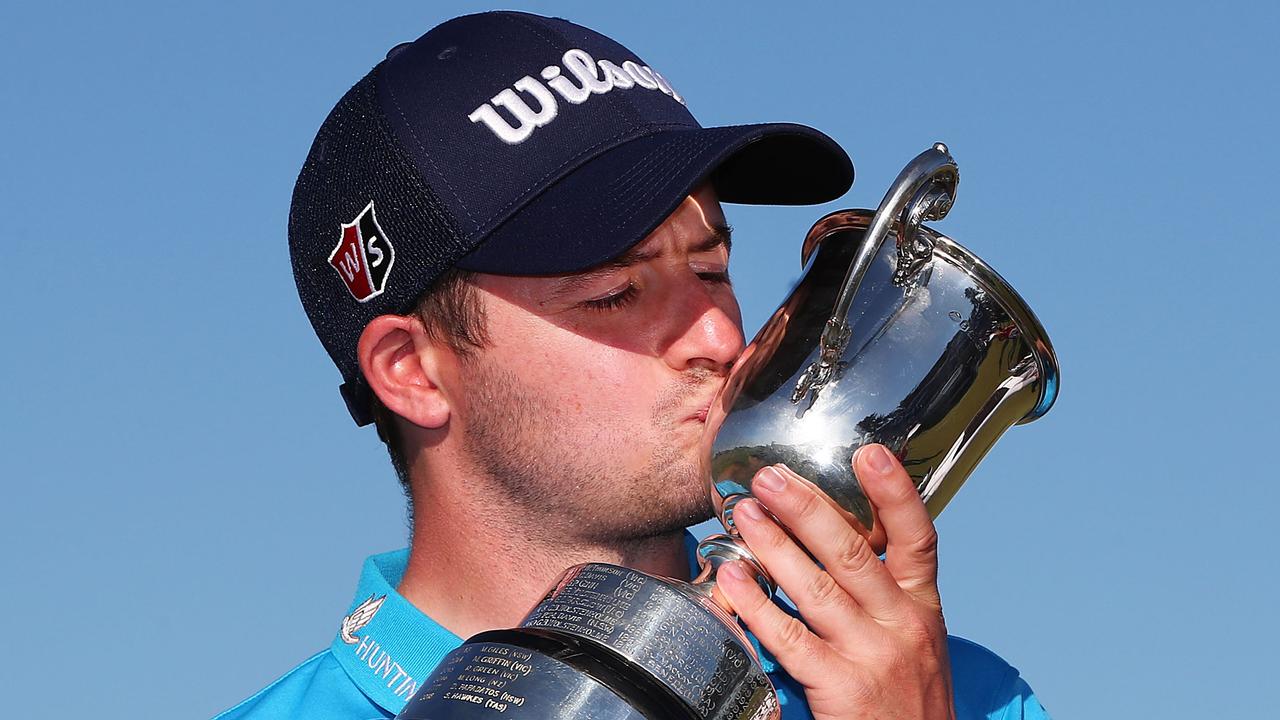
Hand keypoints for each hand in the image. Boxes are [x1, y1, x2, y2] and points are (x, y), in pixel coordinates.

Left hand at [716, 444, 955, 719]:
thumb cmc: (909, 701)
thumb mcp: (915, 640)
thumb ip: (885, 594)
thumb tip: (835, 537)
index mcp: (922, 608)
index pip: (918, 539)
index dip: (896, 493)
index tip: (870, 452)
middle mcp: (901, 626)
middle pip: (852, 553)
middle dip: (808, 508)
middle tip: (769, 476)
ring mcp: (870, 656)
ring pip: (817, 588)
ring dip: (775, 545)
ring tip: (744, 514)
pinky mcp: (840, 688)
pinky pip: (789, 639)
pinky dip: (758, 604)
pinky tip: (734, 578)